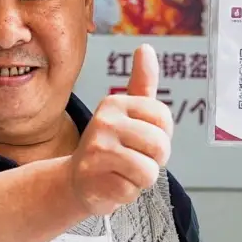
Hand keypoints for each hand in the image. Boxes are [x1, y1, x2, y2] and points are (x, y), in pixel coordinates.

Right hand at [69, 44, 173, 216]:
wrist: (77, 180)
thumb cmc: (110, 146)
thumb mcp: (127, 112)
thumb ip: (142, 82)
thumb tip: (146, 48)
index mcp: (115, 103)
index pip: (164, 117)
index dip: (163, 134)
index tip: (144, 138)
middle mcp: (104, 122)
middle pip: (160, 145)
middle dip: (155, 159)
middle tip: (136, 158)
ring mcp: (97, 150)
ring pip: (149, 171)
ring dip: (142, 178)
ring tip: (124, 171)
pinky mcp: (94, 178)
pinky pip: (133, 190)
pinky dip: (127, 193)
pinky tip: (112, 183)